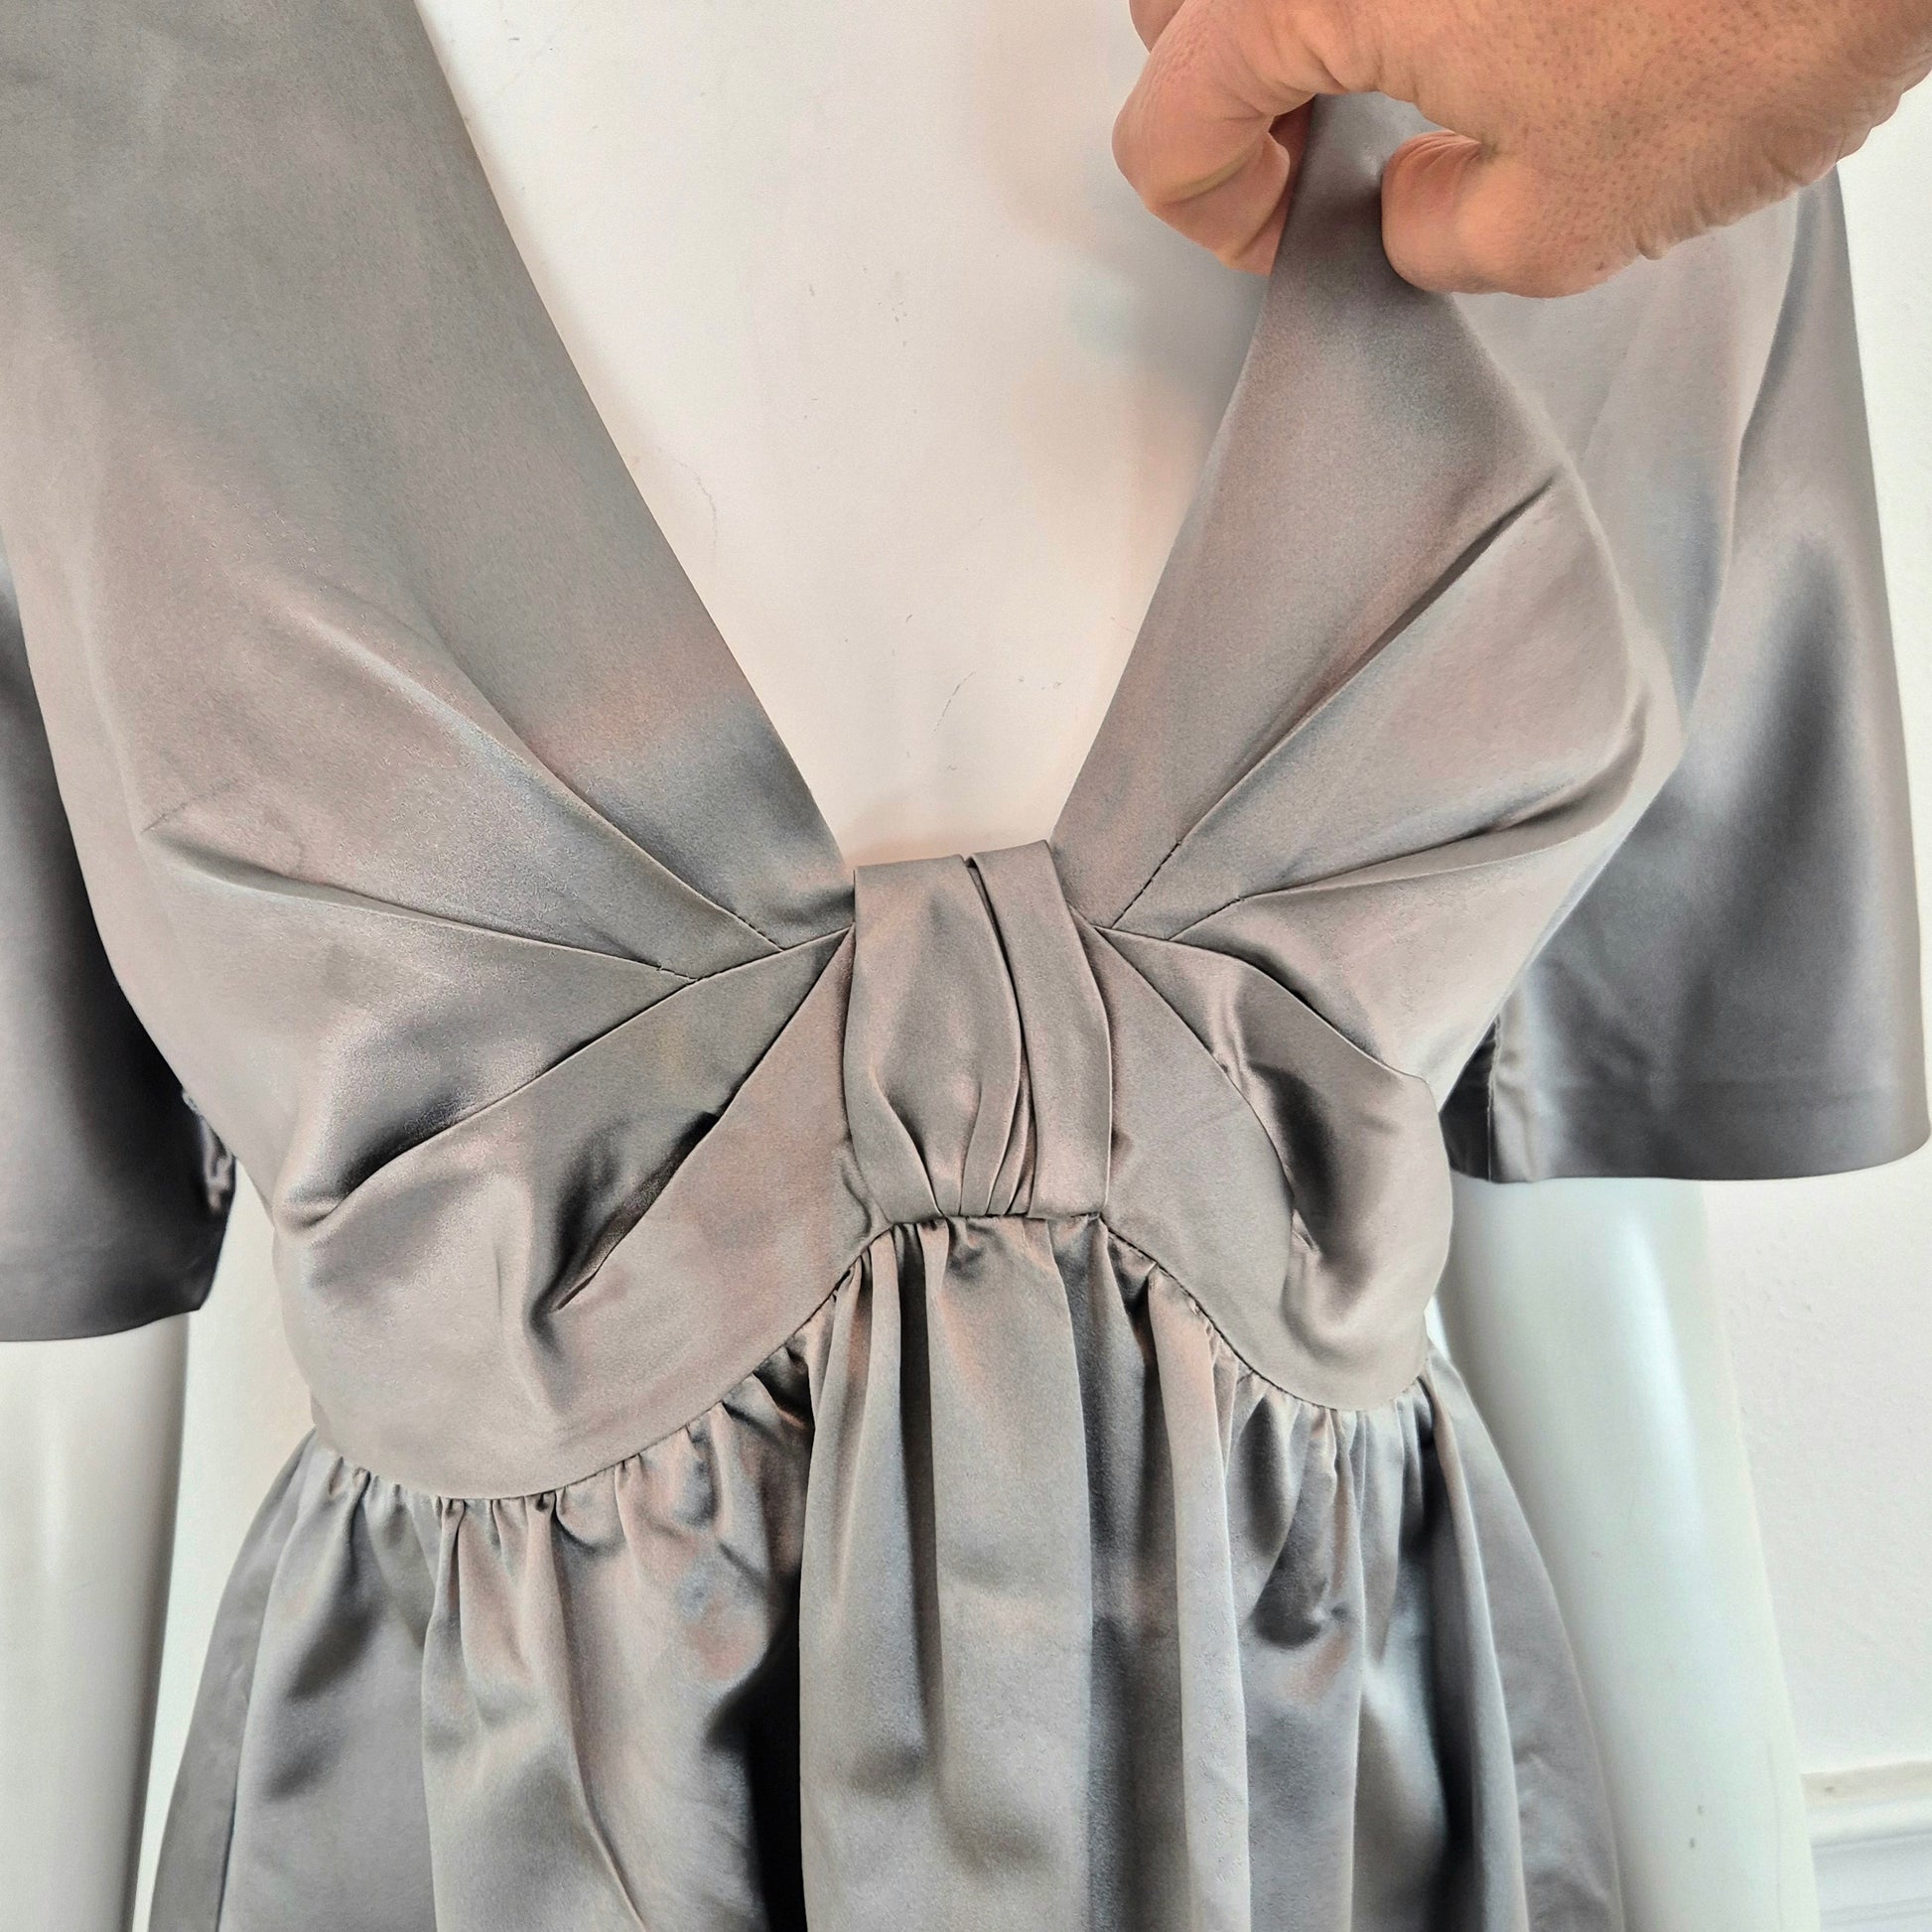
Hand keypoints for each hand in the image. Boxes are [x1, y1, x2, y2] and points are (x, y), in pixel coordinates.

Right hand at [1112, 0, 1931, 293]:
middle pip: (1182, 7)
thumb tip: (1413, 216)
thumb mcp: (1569, 220)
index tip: (1296, 238)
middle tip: (1319, 154)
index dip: (1219, 216)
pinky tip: (1475, 9)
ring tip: (1395, 70)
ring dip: (1297, 20)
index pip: (1167, 124)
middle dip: (1233, 97)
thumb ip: (1436, 242)